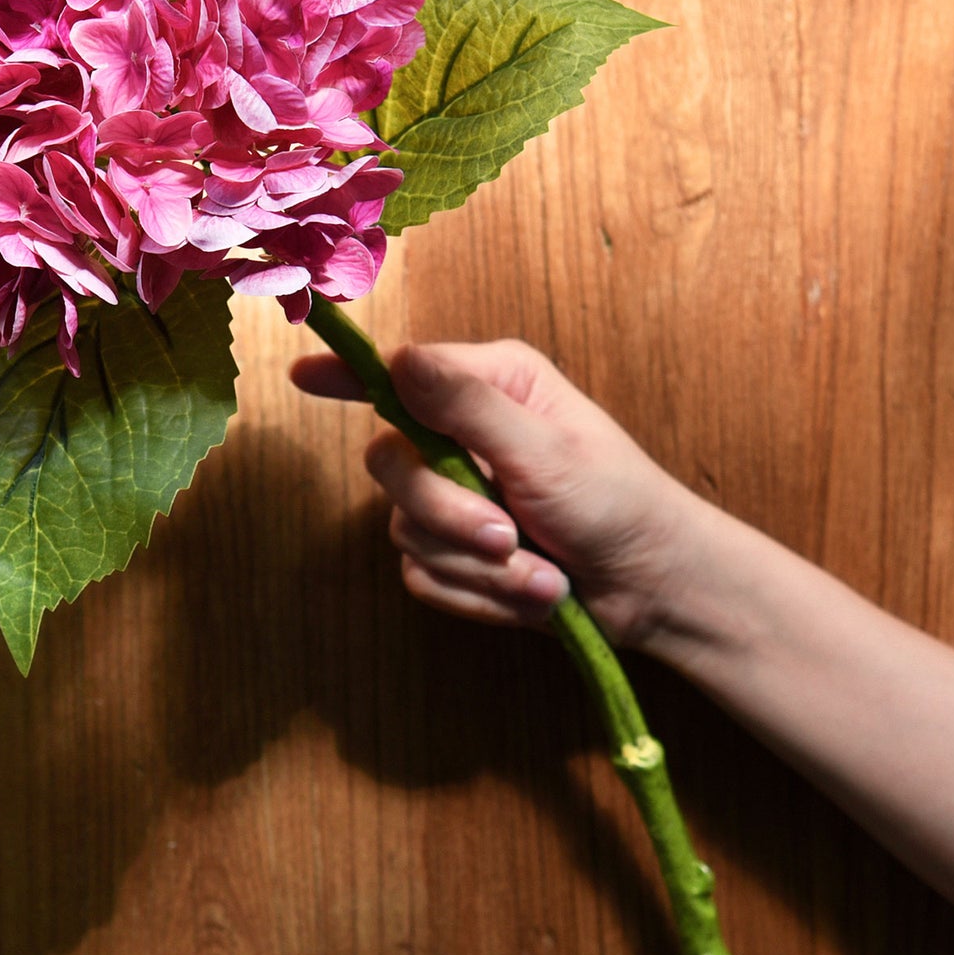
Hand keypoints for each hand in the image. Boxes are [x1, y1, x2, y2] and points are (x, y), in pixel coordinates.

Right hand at [291, 338, 707, 645]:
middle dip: (447, 515)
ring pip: (406, 533)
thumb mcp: (546, 449)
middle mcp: (464, 434)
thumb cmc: (618, 503)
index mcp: (491, 386)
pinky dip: (481, 596)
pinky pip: (426, 577)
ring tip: (543, 576)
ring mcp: (458, 496)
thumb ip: (468, 405)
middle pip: (390, 467)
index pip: (400, 373)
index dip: (346, 375)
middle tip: (507, 534)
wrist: (652, 588)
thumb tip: (399, 358)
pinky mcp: (459, 553)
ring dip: (479, 567)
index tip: (300, 376)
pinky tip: (534, 596)